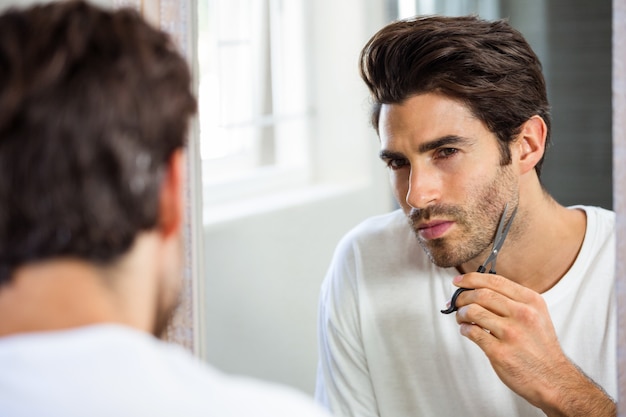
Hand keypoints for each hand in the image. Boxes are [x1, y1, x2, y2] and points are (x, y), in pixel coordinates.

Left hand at [452, 272, 615, 416]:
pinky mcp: (500, 352)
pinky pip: (472, 332)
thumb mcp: (536, 315)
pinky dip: (464, 329)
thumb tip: (478, 289)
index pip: (494, 281)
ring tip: (462, 318)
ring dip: (461, 313)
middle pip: (481, 294)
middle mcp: (522, 314)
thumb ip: (512, 300)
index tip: (458, 281)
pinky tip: (467, 330)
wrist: (554, 379)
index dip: (471, 279)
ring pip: (473, 311)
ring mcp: (511, 333)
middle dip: (462, 297)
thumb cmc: (540, 347)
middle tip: (456, 302)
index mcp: (531, 301)